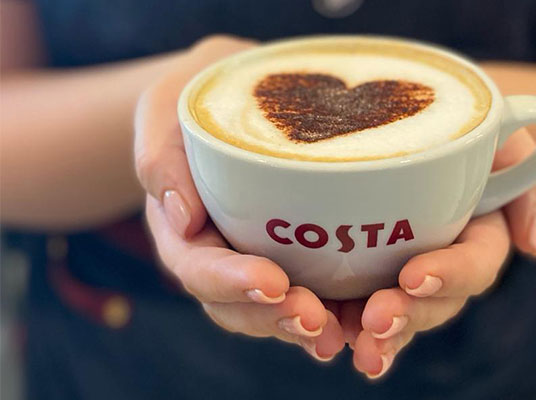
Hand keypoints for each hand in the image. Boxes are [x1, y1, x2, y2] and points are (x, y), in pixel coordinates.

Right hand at [135, 35, 344, 360]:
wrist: (239, 94)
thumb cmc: (201, 96)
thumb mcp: (168, 109)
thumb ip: (163, 157)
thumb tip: (180, 218)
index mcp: (183, 229)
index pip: (199, 267)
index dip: (233, 282)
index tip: (273, 281)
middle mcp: (219, 256)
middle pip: (237, 305)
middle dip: (274, 317)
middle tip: (315, 320)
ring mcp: (256, 261)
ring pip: (273, 311)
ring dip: (305, 327)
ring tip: (341, 332)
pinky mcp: (294, 257)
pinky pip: (310, 295)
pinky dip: (333, 313)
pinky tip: (362, 322)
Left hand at [346, 129, 535, 377]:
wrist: (404, 108)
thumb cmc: (453, 116)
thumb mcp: (496, 126)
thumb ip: (524, 170)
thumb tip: (530, 244)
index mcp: (478, 232)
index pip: (475, 262)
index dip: (450, 275)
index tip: (414, 276)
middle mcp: (443, 259)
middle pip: (436, 301)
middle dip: (409, 314)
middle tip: (376, 319)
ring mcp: (403, 270)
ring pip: (400, 314)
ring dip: (380, 336)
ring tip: (357, 345)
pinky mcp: (364, 271)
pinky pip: (358, 305)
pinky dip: (346, 324)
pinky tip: (328, 338)